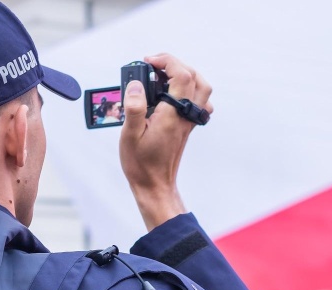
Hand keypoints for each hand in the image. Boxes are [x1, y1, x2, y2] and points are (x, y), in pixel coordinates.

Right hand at [120, 53, 213, 231]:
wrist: (155, 186)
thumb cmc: (141, 164)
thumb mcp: (129, 135)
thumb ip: (134, 108)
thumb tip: (136, 85)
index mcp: (172, 115)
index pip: (181, 75)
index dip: (166, 61)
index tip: (148, 61)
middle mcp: (185, 116)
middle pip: (194, 77)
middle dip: (174, 64)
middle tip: (153, 66)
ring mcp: (189, 122)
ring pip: (202, 89)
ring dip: (187, 75)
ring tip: (165, 75)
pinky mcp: (188, 127)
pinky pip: (200, 103)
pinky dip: (192, 91)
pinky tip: (174, 94)